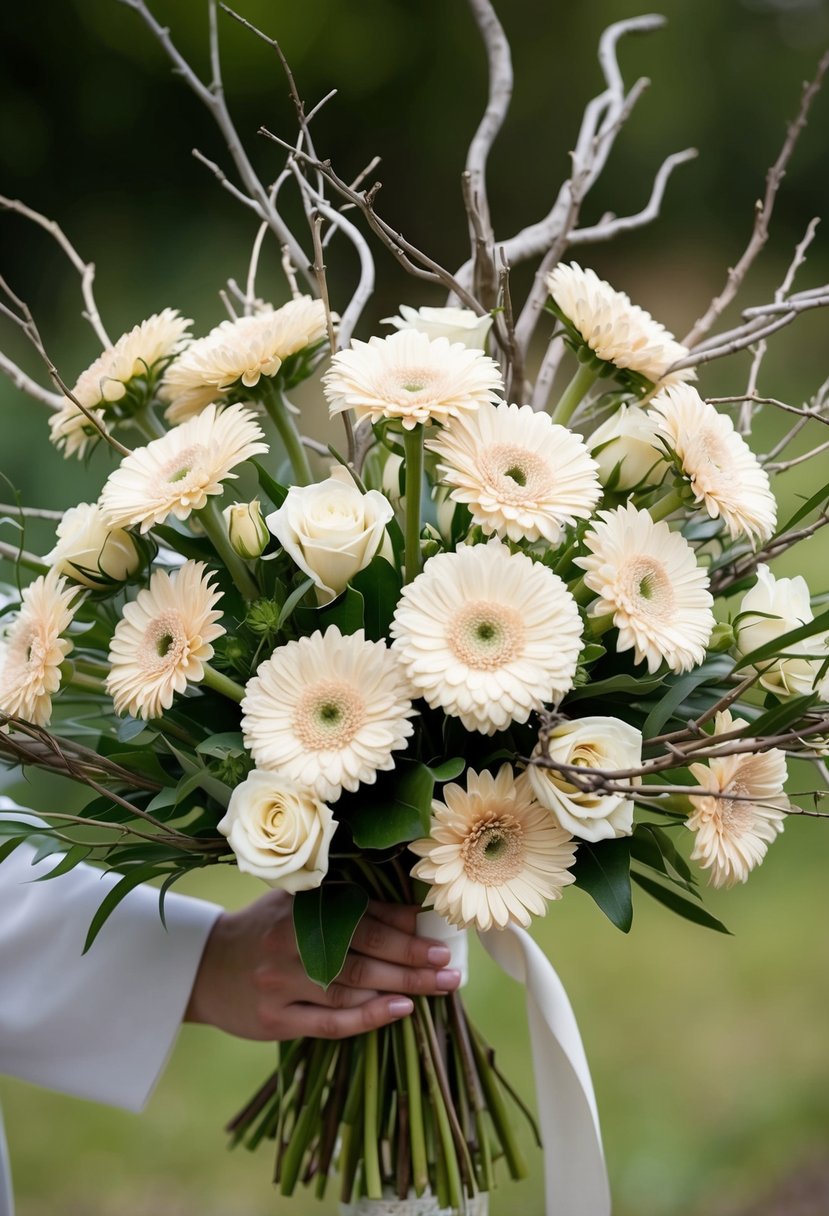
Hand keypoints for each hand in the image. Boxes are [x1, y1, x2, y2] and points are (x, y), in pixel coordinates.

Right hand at [185, 891, 460, 1039]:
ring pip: (349, 988)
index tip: (439, 938)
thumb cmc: (267, 931)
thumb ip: (349, 908)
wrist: (206, 968)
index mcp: (300, 908)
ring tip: (436, 988)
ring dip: (399, 988)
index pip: (362, 918)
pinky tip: (399, 1010)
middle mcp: (289, 941)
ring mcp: (280, 982)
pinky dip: (368, 1017)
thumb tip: (413, 916)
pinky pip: (330, 1021)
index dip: (404, 929)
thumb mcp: (300, 907)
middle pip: (362, 954)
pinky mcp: (275, 1019)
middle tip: (449, 968)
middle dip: (411, 960)